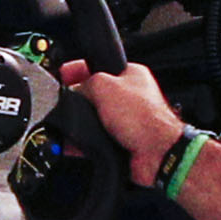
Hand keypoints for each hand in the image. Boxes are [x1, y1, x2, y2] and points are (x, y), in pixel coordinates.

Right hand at [60, 57, 183, 163]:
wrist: (157, 153)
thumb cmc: (145, 118)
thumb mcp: (104, 86)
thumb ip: (85, 83)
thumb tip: (74, 91)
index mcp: (131, 75)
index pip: (99, 66)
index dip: (78, 68)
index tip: (63, 74)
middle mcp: (130, 97)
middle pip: (95, 93)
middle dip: (79, 99)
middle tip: (66, 100)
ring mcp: (127, 120)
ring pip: (95, 118)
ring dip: (82, 123)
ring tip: (71, 123)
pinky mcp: (121, 140)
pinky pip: (96, 138)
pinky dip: (84, 141)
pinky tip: (76, 143)